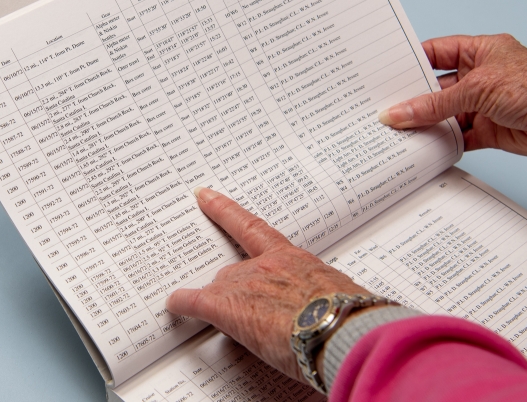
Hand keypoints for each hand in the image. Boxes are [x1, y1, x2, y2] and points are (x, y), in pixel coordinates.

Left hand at [166, 187, 370, 383]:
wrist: (343, 330)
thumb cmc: (352, 318)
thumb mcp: (342, 297)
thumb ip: (326, 298)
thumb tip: (330, 313)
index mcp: (294, 259)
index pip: (253, 229)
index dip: (226, 211)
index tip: (206, 196)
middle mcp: (265, 266)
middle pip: (234, 272)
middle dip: (237, 290)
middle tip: (248, 308)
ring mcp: (246, 284)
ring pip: (220, 290)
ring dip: (219, 303)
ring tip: (221, 318)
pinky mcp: (229, 307)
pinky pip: (195, 302)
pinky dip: (182, 304)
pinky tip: (174, 305)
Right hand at [378, 34, 526, 158]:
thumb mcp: (477, 90)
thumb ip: (435, 105)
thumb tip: (400, 112)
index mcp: (479, 52)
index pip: (436, 53)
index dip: (411, 62)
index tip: (386, 74)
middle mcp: (480, 78)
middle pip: (436, 89)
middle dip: (413, 99)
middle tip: (386, 108)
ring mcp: (484, 106)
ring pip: (445, 116)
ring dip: (426, 124)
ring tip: (399, 131)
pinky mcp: (490, 131)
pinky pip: (458, 138)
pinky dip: (443, 144)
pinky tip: (426, 147)